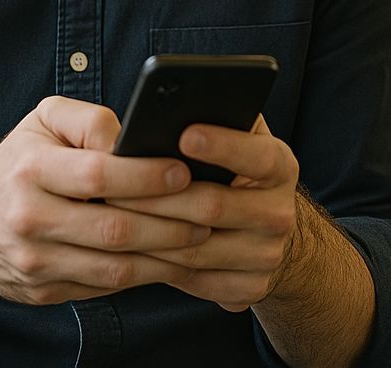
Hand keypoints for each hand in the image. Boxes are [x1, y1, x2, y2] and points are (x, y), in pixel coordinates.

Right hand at [0, 96, 208, 305]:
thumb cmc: (18, 163)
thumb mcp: (42, 121)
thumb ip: (88, 119)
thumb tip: (133, 136)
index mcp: (30, 171)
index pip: (98, 174)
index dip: (146, 175)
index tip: (184, 170)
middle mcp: (29, 220)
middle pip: (114, 228)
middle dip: (171, 221)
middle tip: (212, 208)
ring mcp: (36, 263)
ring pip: (115, 267)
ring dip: (166, 255)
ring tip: (202, 236)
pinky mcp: (46, 293)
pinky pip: (105, 288)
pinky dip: (145, 277)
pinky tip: (173, 261)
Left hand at [111, 116, 299, 310]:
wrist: (267, 227)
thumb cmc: (236, 168)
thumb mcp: (241, 136)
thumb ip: (221, 117)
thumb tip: (178, 102)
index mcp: (280, 166)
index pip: (257, 156)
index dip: (222, 146)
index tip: (184, 134)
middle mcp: (280, 212)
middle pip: (214, 207)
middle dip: (159, 196)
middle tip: (114, 185)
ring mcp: (268, 255)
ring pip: (197, 248)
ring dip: (150, 235)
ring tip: (110, 216)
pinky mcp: (251, 288)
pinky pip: (196, 281)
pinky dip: (160, 267)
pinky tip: (131, 251)